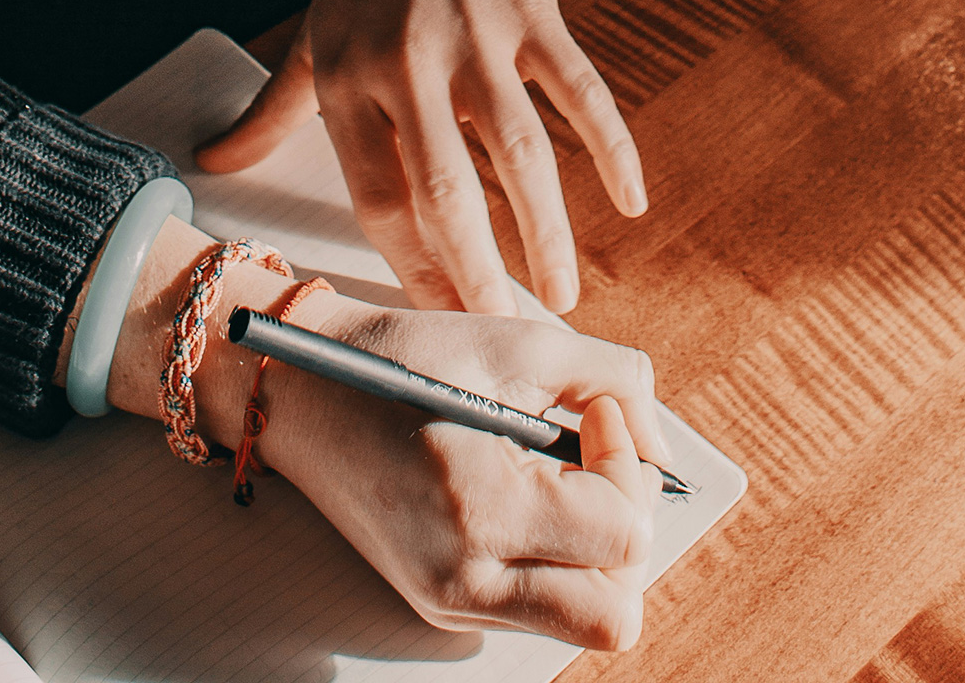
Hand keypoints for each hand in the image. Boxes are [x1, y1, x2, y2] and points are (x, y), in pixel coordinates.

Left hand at [196, 0, 646, 314]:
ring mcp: (477, 35)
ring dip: (546, 231)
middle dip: (477, 272)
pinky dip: (610, 146)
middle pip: (447, 190)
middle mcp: (408, 62)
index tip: (436, 324)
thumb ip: (271, 110)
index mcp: (349, 78)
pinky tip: (630, 201)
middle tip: (501, 332)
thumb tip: (212, 166)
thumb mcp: (312, 34)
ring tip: (562, 294)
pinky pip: (580, 90)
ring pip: (520, 152)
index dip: (410, 267)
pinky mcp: (535, 11)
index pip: (378, 196)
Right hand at [260, 296, 666, 647]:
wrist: (304, 390)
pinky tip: (528, 497)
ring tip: (561, 480)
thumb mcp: (519, 343)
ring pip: (584, 621)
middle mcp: (465, 577)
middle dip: (624, 530)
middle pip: (615, 612)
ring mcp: (450, 601)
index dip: (628, 465)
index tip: (595, 412)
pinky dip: (557, 560)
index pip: (622, 534)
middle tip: (592, 460)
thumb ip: (614, 380)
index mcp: (481, 508)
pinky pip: (539, 607)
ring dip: (595, 553)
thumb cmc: (404, 358)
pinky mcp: (442, 603)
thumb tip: (661, 446)